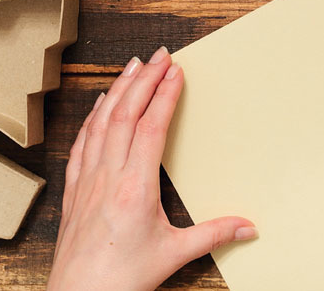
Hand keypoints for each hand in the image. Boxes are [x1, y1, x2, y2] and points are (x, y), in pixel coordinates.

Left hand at [48, 47, 256, 290]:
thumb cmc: (122, 279)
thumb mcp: (175, 254)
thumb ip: (214, 235)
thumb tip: (248, 227)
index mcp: (135, 187)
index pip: (151, 128)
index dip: (165, 95)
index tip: (176, 71)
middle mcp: (108, 176)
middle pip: (125, 114)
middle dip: (144, 80)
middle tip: (159, 55)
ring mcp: (87, 180)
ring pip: (101, 123)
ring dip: (118, 90)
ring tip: (132, 66)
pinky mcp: (74, 189)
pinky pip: (83, 142)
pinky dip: (93, 116)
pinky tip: (100, 104)